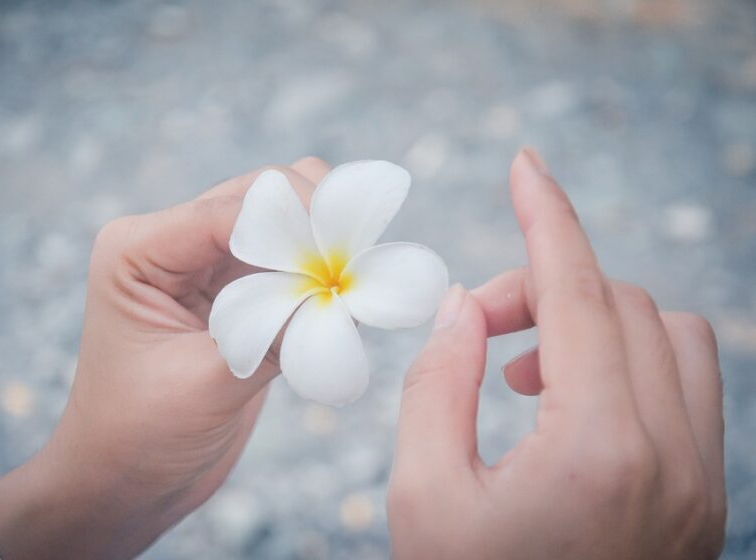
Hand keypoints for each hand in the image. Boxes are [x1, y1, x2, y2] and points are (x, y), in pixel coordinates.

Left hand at [0, 157, 331, 558]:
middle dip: (313, 225)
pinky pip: (289, 263)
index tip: (343, 257)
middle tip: (354, 269)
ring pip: (283, 225)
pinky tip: (340, 304)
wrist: (128, 480)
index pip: (229, 210)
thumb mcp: (203, 385)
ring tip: (351, 286)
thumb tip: (341, 301)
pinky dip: (320, 276)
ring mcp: (207, 263)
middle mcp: (172, 243)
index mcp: (139, 249)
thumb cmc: (138, 438)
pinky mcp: (237, 291)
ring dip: (321, 247)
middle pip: (262, 198)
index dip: (293, 224)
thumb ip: (270, 337)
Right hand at [387, 149, 725, 558]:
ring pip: (670, 334)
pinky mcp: (704, 497)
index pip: (578, 293)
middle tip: (477, 329)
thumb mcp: (424, 495)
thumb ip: (439, 383)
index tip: (524, 166)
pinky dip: (629, 362)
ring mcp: (703, 480)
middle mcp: (675, 457)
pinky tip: (570, 403)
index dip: (545, 218)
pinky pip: (687, 384)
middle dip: (542, 288)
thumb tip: (464, 308)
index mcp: (601, 450)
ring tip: (526, 369)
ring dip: (594, 321)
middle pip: (620, 304)